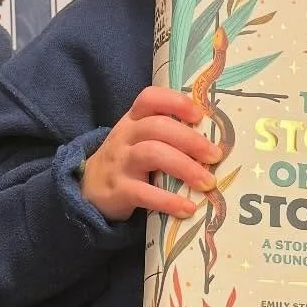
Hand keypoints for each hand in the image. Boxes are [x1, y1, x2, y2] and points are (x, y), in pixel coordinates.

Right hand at [80, 86, 219, 221]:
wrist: (90, 189)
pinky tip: (188, 208)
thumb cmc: (128, 161)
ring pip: (152, 154)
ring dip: (185, 167)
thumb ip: (167, 135)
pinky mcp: (118, 190)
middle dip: (191, 140)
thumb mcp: (139, 140)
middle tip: (216, 156)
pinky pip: (144, 193)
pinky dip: (169, 201)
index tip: (199, 115)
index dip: (175, 102)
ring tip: (208, 183)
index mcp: (133, 120)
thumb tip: (215, 141)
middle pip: (158, 127)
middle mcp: (125, 136)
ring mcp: (120, 162)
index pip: (149, 98)